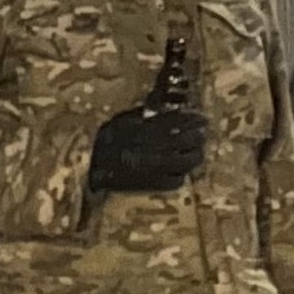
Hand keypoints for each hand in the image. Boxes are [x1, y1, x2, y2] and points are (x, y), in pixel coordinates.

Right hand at [86, 96, 207, 194]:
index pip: (181, 121)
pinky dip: (182, 173)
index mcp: (150, 129)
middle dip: (199, 135)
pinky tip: (181, 170)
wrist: (90, 168)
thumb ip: (144, 115)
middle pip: (190, 140)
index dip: (194, 118)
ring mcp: (159, 168)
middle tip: (203, 132)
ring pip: (189, 161)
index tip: (202, 116)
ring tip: (197, 150)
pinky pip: (177, 179)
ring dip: (195, 154)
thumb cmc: (103, 141)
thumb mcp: (123, 121)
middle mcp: (158, 148)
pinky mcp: (155, 184)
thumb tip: (160, 109)